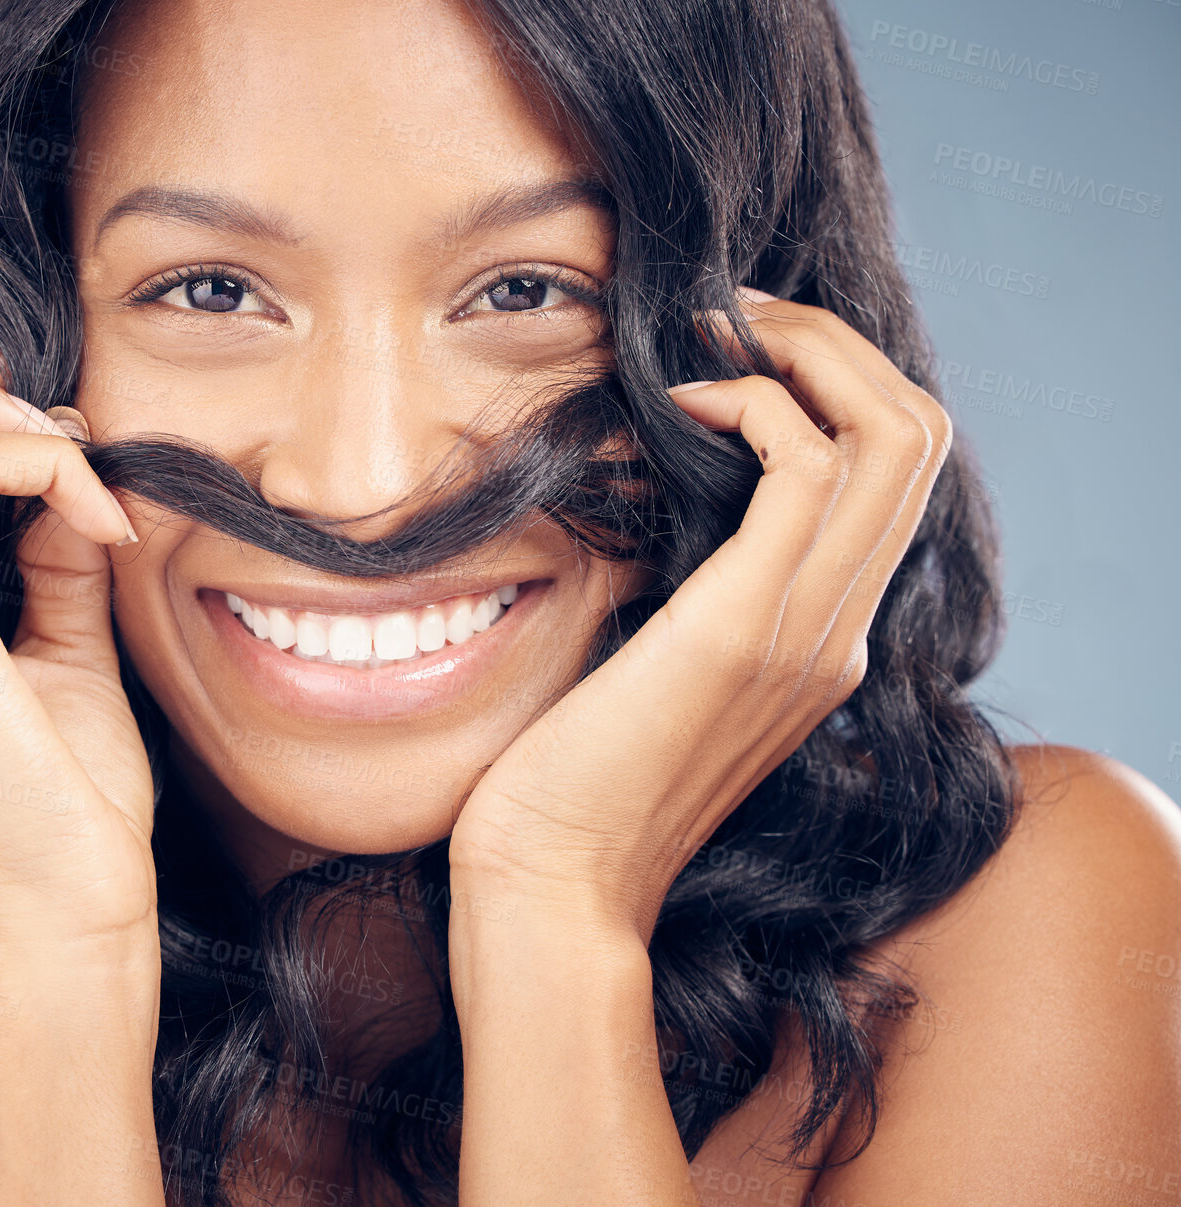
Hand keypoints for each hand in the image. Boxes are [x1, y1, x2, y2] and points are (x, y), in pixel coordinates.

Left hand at [448, 290, 952, 943]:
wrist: (552, 884)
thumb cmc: (570, 778)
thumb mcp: (648, 667)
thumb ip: (685, 592)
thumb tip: (652, 488)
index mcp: (819, 642)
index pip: (890, 479)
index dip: (836, 387)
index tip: (740, 351)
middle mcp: (837, 633)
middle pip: (915, 438)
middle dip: (835, 345)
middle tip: (739, 318)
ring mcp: (806, 634)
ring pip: (889, 438)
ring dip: (808, 354)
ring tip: (720, 335)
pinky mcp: (744, 630)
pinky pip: (807, 471)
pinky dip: (756, 407)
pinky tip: (681, 405)